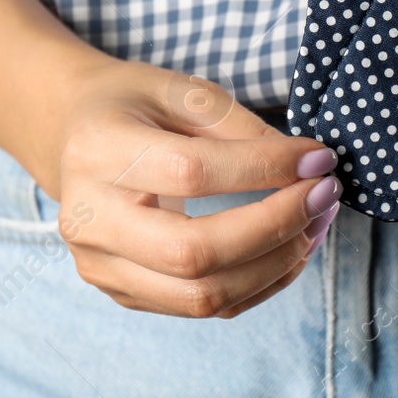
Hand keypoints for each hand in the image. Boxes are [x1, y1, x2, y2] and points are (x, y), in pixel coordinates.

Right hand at [51, 58, 341, 318]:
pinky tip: (291, 249)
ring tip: (317, 223)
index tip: (318, 158)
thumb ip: (240, 127)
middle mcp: (89, 218)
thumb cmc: (133, 105)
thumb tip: (304, 167)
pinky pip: (201, 307)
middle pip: (193, 252)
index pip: (191, 173)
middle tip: (325, 195)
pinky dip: (259, 284)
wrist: (72, 134)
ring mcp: (100, 265)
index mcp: (99, 151)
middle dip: (276, 227)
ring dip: (276, 264)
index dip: (264, 169)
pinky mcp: (121, 292)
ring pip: (201, 296)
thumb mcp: (181, 90)